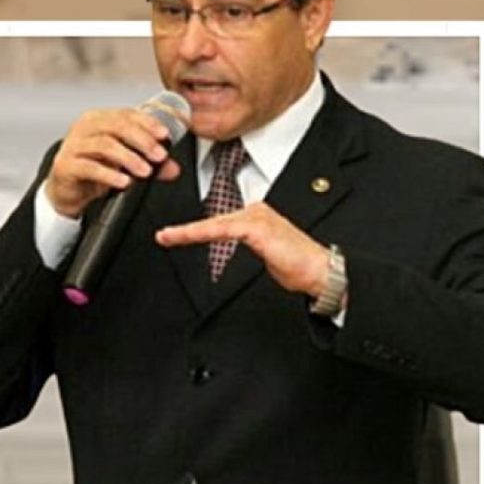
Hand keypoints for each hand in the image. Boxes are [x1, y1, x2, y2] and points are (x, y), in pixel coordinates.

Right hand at [46, 108, 181, 217]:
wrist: (67, 190)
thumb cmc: (95, 169)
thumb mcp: (125, 164)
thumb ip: (150, 164)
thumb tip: (173, 168)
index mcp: (101, 119)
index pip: (127, 114)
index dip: (148, 123)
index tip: (165, 136)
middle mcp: (86, 127)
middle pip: (117, 126)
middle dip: (143, 141)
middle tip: (160, 156)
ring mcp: (73, 145)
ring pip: (104, 145)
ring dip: (129, 158)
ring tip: (146, 172)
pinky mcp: (66, 165)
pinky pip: (89, 167)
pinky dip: (109, 174)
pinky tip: (124, 182)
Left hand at [156, 202, 330, 297]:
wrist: (320, 272)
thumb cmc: (298, 267)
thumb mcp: (267, 256)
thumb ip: (251, 247)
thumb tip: (237, 249)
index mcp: (258, 217)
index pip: (222, 222)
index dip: (198, 229)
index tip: (176, 235)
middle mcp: (256, 211)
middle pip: (214, 220)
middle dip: (187, 230)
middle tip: (163, 236)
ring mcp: (256, 216)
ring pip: (214, 224)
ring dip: (187, 232)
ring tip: (166, 236)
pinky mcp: (255, 226)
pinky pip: (220, 229)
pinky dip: (198, 233)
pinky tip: (182, 236)